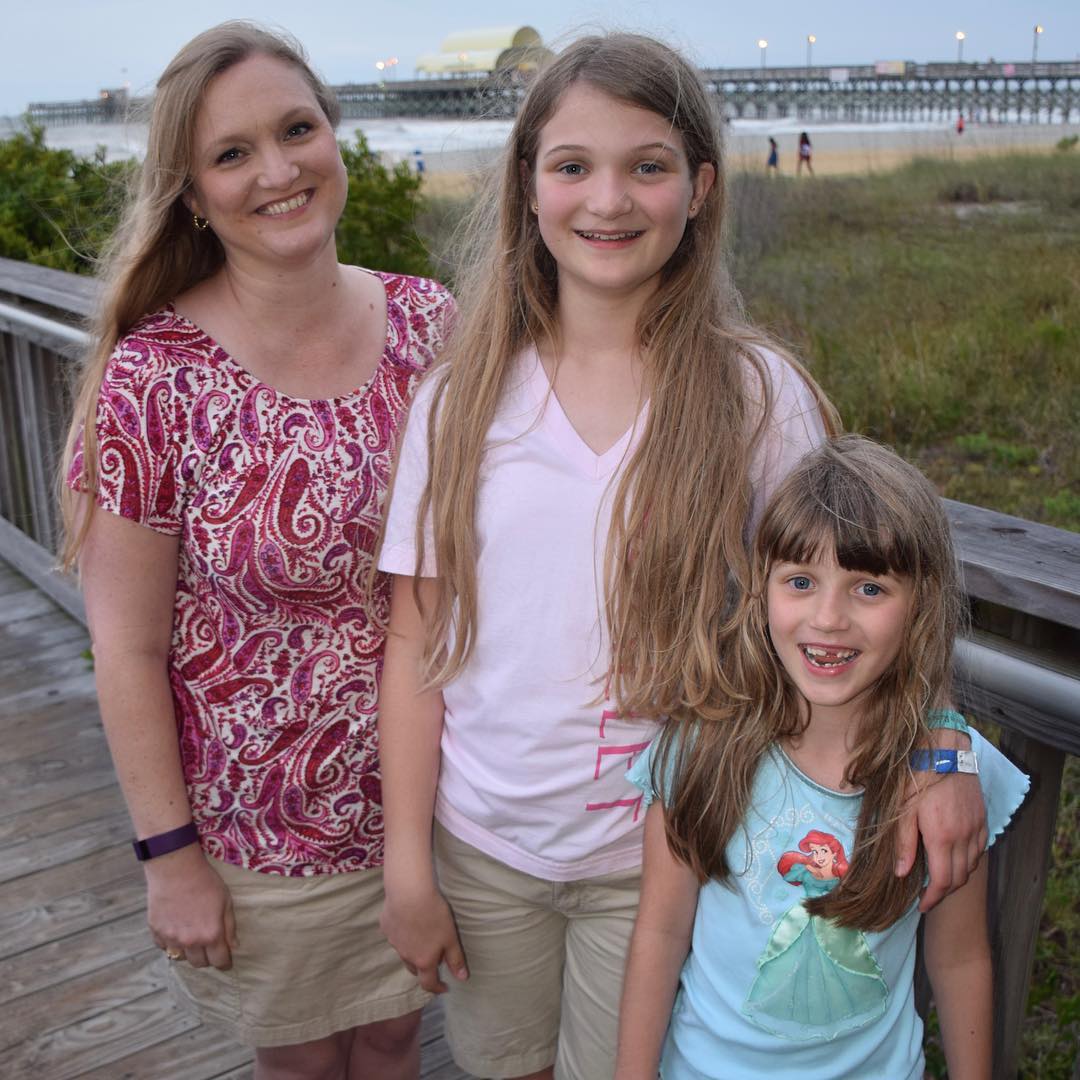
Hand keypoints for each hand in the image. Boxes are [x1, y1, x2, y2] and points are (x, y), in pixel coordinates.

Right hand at [145, 844, 236, 968]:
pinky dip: (171, 943)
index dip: (224, 962)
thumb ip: (229, 927)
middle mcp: (190, 941)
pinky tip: (176, 930)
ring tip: (192, 938)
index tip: (226, 960)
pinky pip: (164, 947)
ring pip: (180, 958)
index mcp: (211, 934)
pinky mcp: (156, 932)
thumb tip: (234, 946)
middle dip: (207, 958)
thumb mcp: (226, 901)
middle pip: (199, 963)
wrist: (176, 869)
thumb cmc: (205, 882)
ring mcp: (171, 938)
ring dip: (188, 952)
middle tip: (209, 946)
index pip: (219, 961)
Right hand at [380, 881, 467, 993]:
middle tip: (434, 958)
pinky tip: (408, 919)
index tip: (444, 988)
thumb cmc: (433, 915)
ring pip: (404, 951)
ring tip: (421, 935)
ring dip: (412, 949)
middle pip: (414, 968)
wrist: (409, 893)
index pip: (428, 983)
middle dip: (424, 968)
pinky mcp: (386, 927)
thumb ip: (455, 959)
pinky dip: (402, 932)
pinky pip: (395, 935)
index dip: (437, 988)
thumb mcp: (450, 937)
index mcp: (423, 960)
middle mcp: (406, 955)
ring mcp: (393, 942)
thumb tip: (462, 978)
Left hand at [896, 759, 987, 912]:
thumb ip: (903, 843)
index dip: (933, 898)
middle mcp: (963, 836)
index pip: (943, 881)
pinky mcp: (982, 817)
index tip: (922, 906)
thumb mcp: (902, 809)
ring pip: (972, 864)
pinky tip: (956, 856)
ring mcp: (976, 826)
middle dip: (944, 891)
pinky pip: (980, 848)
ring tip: (939, 877)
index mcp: (941, 836)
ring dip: (958, 876)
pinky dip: (969, 859)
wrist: (943, 748)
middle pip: (960, 877)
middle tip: (929, 895)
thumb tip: (901, 873)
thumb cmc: (916, 775)